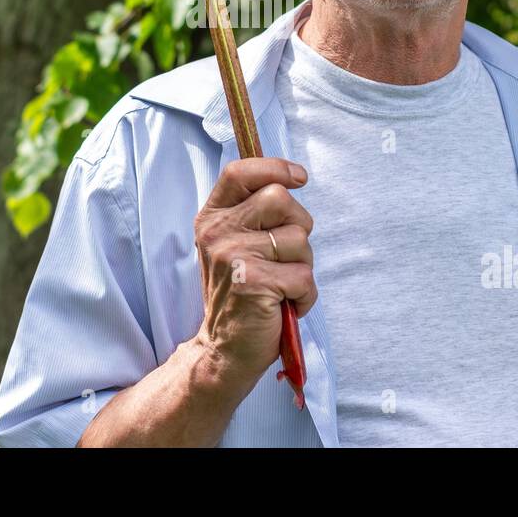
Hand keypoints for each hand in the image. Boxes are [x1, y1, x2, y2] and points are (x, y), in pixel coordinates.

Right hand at [193, 157, 316, 388]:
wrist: (224, 349)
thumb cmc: (242, 293)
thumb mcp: (236, 244)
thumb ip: (254, 213)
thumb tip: (292, 178)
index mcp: (212, 217)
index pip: (240, 172)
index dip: (274, 168)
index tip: (299, 178)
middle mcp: (216, 232)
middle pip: (279, 199)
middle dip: (299, 226)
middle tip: (288, 254)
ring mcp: (231, 256)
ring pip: (299, 239)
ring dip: (303, 266)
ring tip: (283, 286)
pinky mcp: (252, 282)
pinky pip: (304, 275)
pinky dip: (305, 295)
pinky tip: (285, 305)